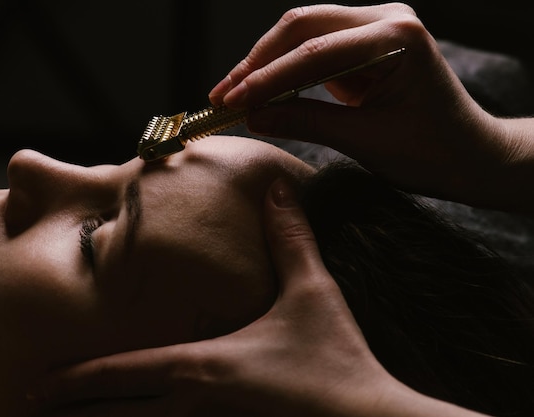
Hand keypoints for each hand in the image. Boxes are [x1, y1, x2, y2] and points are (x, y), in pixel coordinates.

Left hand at [29, 179, 393, 416]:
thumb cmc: (337, 358)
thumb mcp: (313, 290)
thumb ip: (290, 237)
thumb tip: (277, 187)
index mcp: (201, 367)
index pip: (120, 373)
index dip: (74, 379)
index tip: (35, 382)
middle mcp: (194, 406)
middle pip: (115, 415)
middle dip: (72, 413)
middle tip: (30, 408)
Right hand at [209, 3, 516, 208]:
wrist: (467, 156)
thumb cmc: (431, 151)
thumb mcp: (366, 141)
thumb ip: (305, 123)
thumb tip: (253, 117)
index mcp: (397, 37)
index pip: (314, 53)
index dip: (266, 80)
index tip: (230, 104)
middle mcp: (386, 18)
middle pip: (303, 26)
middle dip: (258, 63)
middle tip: (223, 96)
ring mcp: (375, 27)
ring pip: (303, 33)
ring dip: (266, 64)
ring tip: (233, 95)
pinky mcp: (364, 44)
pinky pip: (313, 49)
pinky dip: (285, 71)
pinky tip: (261, 92)